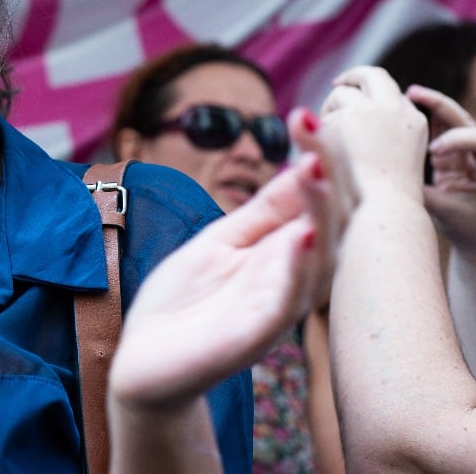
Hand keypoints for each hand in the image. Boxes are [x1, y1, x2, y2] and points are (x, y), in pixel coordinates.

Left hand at [109, 122, 337, 409]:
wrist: (144, 360)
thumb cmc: (187, 301)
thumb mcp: (223, 240)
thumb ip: (266, 210)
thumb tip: (307, 161)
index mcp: (287, 254)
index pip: (320, 201)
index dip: (320, 158)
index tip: (305, 114)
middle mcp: (293, 280)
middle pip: (331, 224)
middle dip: (326, 173)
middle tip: (312, 125)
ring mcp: (276, 309)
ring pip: (318, 261)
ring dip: (319, 213)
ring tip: (314, 168)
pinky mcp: (253, 337)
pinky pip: (285, 304)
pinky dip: (295, 270)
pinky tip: (301, 236)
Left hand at [313, 65, 427, 206]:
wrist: (380, 208)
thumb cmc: (385, 194)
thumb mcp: (397, 156)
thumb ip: (385, 129)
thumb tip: (364, 105)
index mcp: (414, 120)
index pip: (392, 93)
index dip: (373, 95)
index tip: (359, 97)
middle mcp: (395, 109)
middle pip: (372, 75)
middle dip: (353, 76)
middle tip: (338, 83)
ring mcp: (370, 111)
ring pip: (341, 93)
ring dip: (332, 108)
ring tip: (331, 140)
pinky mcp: (344, 118)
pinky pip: (322, 115)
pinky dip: (318, 129)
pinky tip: (328, 154)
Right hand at [407, 84, 475, 256]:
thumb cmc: (470, 230)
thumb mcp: (450, 214)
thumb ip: (426, 195)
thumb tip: (395, 180)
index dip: (455, 139)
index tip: (433, 151)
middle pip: (462, 120)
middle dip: (439, 105)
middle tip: (413, 93)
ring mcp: (464, 154)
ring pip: (449, 122)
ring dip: (430, 106)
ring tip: (408, 94)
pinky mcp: (451, 157)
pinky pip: (438, 132)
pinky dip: (422, 120)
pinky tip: (402, 109)